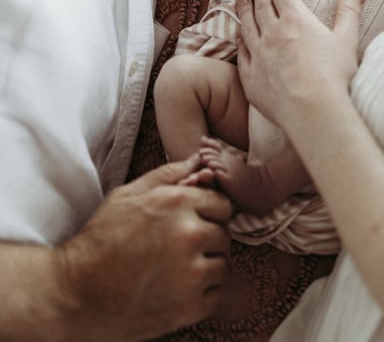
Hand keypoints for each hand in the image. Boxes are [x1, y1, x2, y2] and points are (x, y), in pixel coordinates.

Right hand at [56, 158, 232, 340]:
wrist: (76, 294)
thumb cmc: (100, 241)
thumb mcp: (128, 195)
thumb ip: (169, 175)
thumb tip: (199, 159)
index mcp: (178, 203)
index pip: (222, 203)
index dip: (208, 211)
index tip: (192, 221)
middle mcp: (190, 235)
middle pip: (223, 233)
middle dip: (207, 237)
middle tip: (180, 247)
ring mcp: (191, 274)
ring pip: (221, 264)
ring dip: (205, 265)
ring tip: (176, 268)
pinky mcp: (189, 307)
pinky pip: (215, 294)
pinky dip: (201, 293)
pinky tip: (176, 288)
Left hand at [236, 0, 363, 130]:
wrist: (312, 110)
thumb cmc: (334, 75)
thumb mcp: (347, 40)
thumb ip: (349, 12)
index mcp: (295, 19)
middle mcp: (272, 32)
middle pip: (260, 4)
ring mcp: (258, 54)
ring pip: (247, 24)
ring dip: (243, 9)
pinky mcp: (251, 76)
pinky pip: (242, 52)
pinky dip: (240, 40)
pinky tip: (239, 35)